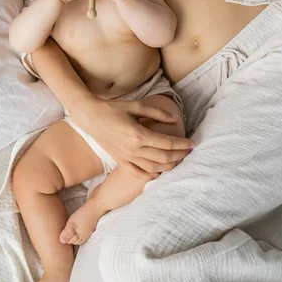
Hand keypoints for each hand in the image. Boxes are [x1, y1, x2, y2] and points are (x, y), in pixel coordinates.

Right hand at [73, 97, 193, 172]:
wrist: (89, 116)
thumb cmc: (112, 108)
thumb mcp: (135, 106)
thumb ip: (156, 113)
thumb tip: (175, 119)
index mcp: (138, 134)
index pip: (167, 143)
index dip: (182, 144)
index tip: (192, 143)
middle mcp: (133, 149)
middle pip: (163, 158)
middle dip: (179, 156)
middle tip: (189, 151)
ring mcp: (126, 157)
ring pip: (153, 168)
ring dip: (169, 166)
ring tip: (178, 161)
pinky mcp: (120, 160)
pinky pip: (138, 172)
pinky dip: (150, 175)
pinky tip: (159, 173)